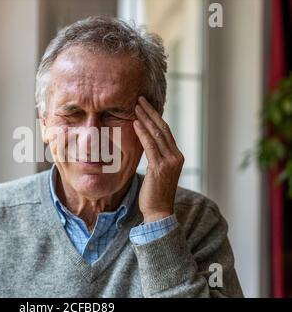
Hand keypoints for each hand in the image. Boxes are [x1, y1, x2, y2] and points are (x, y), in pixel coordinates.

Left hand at [133, 97, 183, 222]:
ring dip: (145, 119)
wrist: (159, 212)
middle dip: (150, 112)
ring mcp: (170, 162)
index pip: (165, 131)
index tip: (145, 106)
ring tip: (136, 106)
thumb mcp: (157, 172)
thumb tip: (145, 145)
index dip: (155, 117)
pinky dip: (143, 133)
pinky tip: (136, 123)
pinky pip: (151, 146)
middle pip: (163, 129)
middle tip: (139, 99)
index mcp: (176, 156)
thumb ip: (155, 158)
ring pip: (157, 134)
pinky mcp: (161, 167)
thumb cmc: (155, 193)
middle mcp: (176, 156)